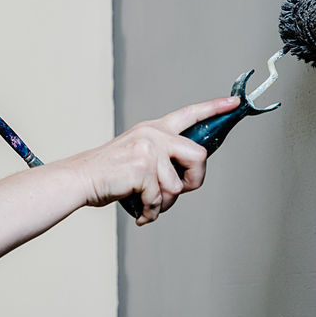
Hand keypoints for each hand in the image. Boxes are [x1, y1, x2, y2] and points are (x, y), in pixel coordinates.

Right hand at [61, 95, 240, 225]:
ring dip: (163, 203)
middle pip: (199, 155)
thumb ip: (162, 157)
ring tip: (146, 203)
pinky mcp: (142, 169)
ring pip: (177, 187)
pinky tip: (140, 212)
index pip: (189, 113)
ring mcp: (148, 150)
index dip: (214, 108)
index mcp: (154, 129)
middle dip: (195, 179)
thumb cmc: (109, 174)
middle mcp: (153, 134)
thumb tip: (187, 177)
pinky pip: (159, 200)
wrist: (80, 179)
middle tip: (180, 190)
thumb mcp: (138, 154)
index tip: (234, 103)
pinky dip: (150, 213)